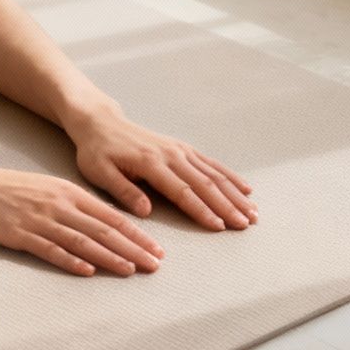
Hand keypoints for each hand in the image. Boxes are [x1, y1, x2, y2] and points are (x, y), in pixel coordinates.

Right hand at [0, 163, 165, 276]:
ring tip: (130, 271)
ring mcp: (40, 220)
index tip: (157, 250)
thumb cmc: (10, 188)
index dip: (137, 235)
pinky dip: (71, 260)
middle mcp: (59, 205)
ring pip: (82, 241)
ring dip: (109, 258)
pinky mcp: (20, 234)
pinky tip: (87, 271)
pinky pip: (50, 249)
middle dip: (133, 249)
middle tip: (154, 265)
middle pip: (103, 230)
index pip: (111, 216)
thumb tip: (105, 224)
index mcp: (69, 192)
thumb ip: (76, 205)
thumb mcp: (49, 188)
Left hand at [66, 106, 255, 230]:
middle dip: (227, 206)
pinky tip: (245, 189)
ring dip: (234, 194)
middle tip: (245, 224)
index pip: (181, 191)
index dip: (201, 210)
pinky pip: (211, 163)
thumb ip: (123, 191)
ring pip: (213, 174)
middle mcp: (170, 155)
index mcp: (150, 163)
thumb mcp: (99, 172)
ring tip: (252, 213)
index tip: (218, 226)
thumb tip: (146, 211)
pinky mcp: (183, 148)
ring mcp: (179, 150)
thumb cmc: (97, 151)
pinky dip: (230, 177)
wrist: (100, 122)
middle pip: (204, 183)